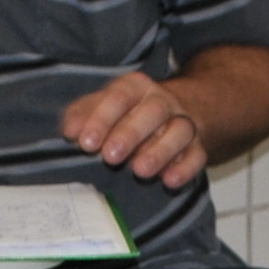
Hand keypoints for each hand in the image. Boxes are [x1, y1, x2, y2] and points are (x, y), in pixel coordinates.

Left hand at [61, 71, 206, 188]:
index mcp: (135, 87)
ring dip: (160, 151)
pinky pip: (197, 155)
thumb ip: (83, 116)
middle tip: (110, 156)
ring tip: (140, 170)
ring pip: (178, 131)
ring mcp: (183, 123)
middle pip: (152, 111)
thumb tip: (70, 131)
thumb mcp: (101, 107)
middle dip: (131, 133)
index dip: (102, 118)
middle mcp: (162, 102)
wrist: (173, 114)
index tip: (86, 143)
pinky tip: (170, 181)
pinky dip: (186, 168)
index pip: (120, 97)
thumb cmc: (127, 114)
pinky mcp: (198, 146)